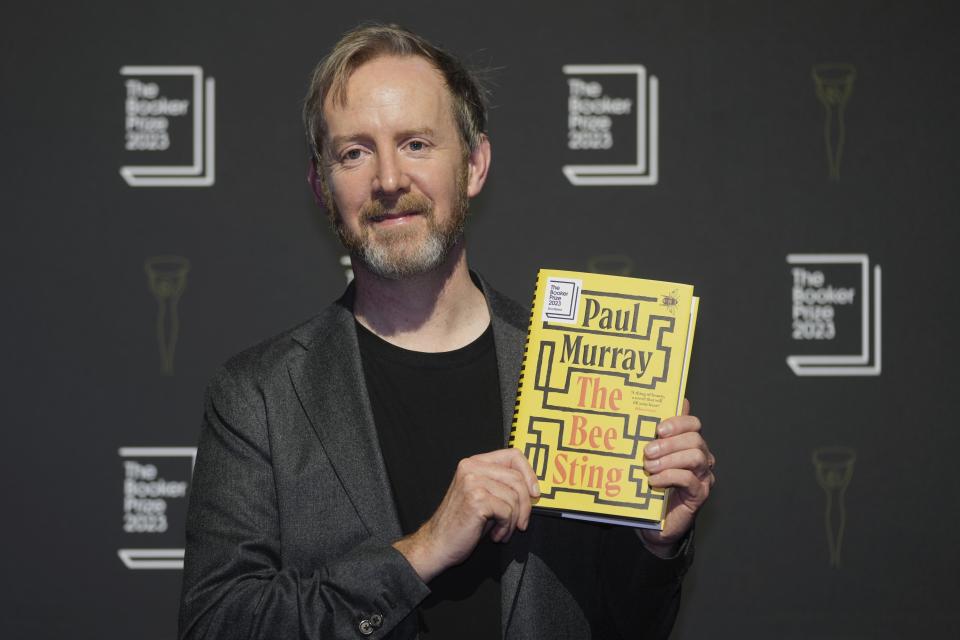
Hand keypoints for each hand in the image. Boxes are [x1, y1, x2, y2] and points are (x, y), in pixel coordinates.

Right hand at [393, 448, 539, 582]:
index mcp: (474, 463)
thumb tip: (532, 487)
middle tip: (521, 524)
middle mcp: (471, 467)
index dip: (529, 473)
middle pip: (517, 478)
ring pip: (514, 497)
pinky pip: (507, 511)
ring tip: (502, 531)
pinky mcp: (476, 499)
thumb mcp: (483, 496)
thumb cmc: (461, 524)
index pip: (513, 455)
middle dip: (525, 505)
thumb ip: (501, 485)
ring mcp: (472, 481)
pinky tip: (495, 535)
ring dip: (514, 520)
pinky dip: (506, 527)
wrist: (437, 544)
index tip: (534, 493)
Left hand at [639, 399, 715, 555]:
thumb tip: (649, 415)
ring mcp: (703, 476)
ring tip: (649, 467)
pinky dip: (668, 477)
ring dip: (669, 459)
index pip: (693, 424)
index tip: (658, 429)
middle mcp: (702, 457)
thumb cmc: (652, 485)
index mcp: (690, 444)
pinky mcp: (699, 494)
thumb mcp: (651, 458)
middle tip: (647, 451)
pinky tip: (653, 481)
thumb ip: (655, 439)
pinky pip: (689, 479)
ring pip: (696, 457)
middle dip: (669, 443)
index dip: (678, 422)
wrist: (655, 522)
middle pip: (695, 439)